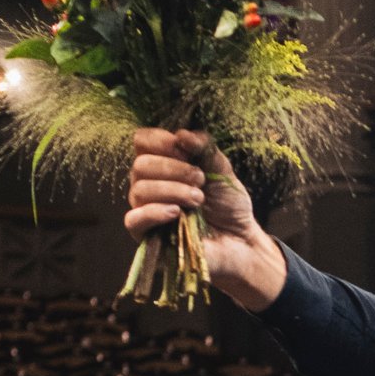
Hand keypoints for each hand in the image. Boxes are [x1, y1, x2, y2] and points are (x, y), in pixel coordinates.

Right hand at [125, 127, 286, 309]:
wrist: (240, 241)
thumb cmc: (228, 205)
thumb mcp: (222, 171)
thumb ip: (204, 149)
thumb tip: (182, 134)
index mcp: (162, 164)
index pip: (143, 141)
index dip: (162, 141)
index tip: (186, 151)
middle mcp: (148, 184)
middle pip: (140, 165)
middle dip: (173, 169)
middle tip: (201, 181)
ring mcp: (145, 209)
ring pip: (140, 190)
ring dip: (173, 191)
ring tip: (199, 199)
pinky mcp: (147, 236)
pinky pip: (134, 219)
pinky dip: (155, 212)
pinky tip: (176, 213)